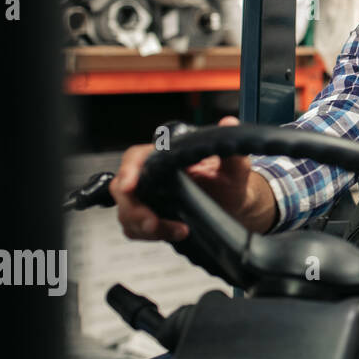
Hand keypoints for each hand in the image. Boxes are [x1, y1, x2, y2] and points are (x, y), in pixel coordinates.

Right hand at [110, 115, 256, 241]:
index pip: (136, 157)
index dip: (128, 169)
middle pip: (123, 189)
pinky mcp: (149, 217)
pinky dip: (153, 236)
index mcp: (165, 156)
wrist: (234, 205)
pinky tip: (177, 233)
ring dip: (145, 226)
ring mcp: (148, 198)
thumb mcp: (235, 166)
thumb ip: (230, 149)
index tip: (130, 185)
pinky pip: (136, 229)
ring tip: (178, 231)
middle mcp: (151, 175)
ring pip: (127, 213)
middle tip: (153, 223)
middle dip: (134, 209)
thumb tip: (229, 122)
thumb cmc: (230, 181)